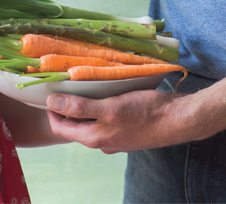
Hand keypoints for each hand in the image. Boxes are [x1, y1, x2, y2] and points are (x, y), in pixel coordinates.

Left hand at [46, 89, 191, 153]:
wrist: (177, 119)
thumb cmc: (145, 112)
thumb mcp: (110, 108)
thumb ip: (80, 108)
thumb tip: (52, 103)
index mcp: (94, 137)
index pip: (60, 127)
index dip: (51, 110)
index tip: (48, 90)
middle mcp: (102, 141)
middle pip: (73, 125)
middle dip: (64, 107)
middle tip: (61, 84)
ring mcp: (115, 137)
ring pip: (89, 122)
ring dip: (81, 106)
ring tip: (80, 84)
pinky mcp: (126, 129)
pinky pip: (104, 119)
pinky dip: (98, 107)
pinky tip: (104, 92)